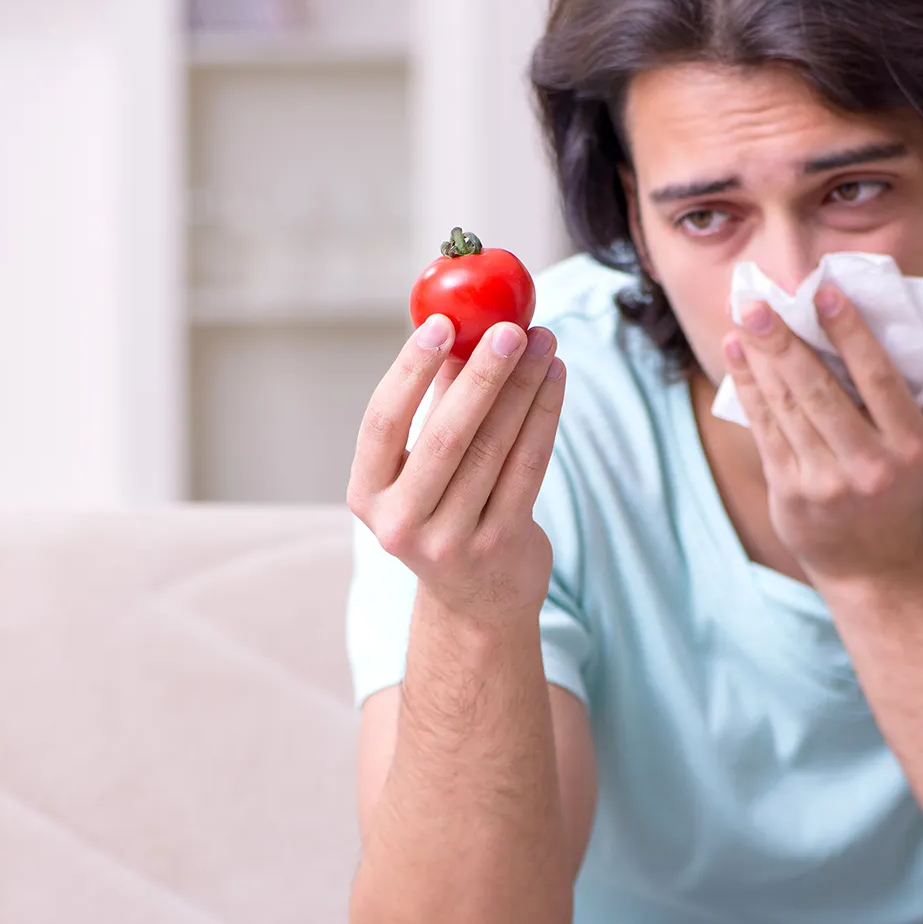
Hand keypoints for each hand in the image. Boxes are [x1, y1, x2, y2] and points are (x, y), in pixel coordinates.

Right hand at [348, 314, 565, 622]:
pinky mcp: (501, 544)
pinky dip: (544, 416)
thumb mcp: (422, 466)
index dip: (410, 370)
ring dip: (523, 387)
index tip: (440, 323)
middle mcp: (401, 523)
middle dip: (482, 375)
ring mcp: (452, 541)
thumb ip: (435, 404)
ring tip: (543, 340)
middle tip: (509, 327)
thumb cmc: (443, 510)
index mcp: (367, 495)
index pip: (381, 423)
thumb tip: (463, 324)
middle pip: (447, 436)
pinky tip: (555, 378)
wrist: (475, 600)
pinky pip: (528, 467)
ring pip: (495, 448)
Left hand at [721, 285, 922, 585]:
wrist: (873, 562)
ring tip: (743, 317)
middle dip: (785, 342)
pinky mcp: (790, 491)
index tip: (825, 293)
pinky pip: (766, 430)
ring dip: (760, 359)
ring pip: (787, 407)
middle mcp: (869, 463)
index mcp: (911, 444)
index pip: (877, 378)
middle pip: (819, 391)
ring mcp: (826, 480)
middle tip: (757, 302)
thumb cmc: (905, 483)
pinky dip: (748, 389)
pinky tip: (737, 355)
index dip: (849, 333)